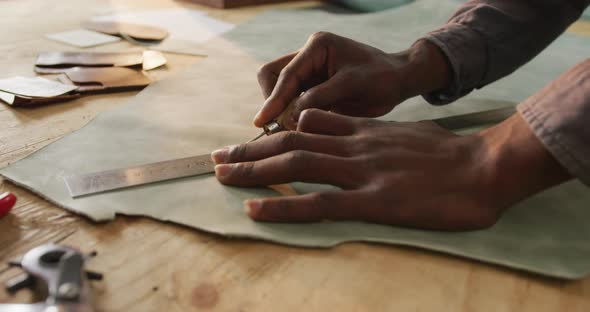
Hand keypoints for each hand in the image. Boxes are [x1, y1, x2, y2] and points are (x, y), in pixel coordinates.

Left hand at [213, 109, 569, 229]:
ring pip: (297, 164)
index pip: (307, 126)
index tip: (248, 142)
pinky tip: (256, 209)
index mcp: (364, 131)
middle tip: (219, 158)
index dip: (273, 134)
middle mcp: (355, 146)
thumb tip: (341, 132)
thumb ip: (369, 133)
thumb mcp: (404, 133)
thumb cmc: (450, 154)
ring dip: (254, 170)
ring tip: (222, 176)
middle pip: (291, 141)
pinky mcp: (373, 201)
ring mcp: (362, 172)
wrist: (486, 166)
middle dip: (251, 151)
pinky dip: (283, 204)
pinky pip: (319, 203)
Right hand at [253, 32, 450, 127]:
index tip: (263, 121)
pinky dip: (291, 117)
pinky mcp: (312, 90)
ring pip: (279, 91)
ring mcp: (309, 73)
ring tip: (290, 130)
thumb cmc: (382, 77)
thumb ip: (321, 97)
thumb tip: (291, 116)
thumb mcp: (352, 85)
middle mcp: (308, 57)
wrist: (399, 82)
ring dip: (280, 111)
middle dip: (272, 102)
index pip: (285, 74)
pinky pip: (292, 103)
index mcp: (317, 47)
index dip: (274, 99)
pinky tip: (298, 131)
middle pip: (272, 77)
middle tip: (278, 126)